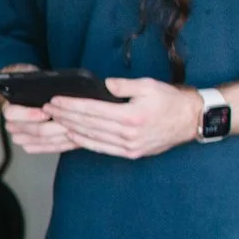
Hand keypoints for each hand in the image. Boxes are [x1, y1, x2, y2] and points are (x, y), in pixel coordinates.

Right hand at [0, 66, 74, 155]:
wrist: (31, 95)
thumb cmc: (33, 87)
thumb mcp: (33, 81)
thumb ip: (37, 86)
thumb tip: (51, 90)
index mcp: (9, 108)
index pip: (12, 114)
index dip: (30, 114)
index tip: (45, 113)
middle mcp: (12, 125)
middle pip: (33, 131)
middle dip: (54, 127)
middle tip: (69, 123)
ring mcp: (21, 137)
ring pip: (42, 141)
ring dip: (61, 138)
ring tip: (76, 131)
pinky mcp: (30, 145)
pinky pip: (45, 148)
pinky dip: (61, 145)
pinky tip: (73, 140)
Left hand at [45, 76, 200, 159]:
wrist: (191, 120)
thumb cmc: (171, 100)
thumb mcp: (148, 85)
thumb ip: (123, 85)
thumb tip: (104, 84)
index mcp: (130, 117)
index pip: (91, 110)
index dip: (70, 105)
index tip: (54, 100)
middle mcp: (127, 135)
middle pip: (87, 125)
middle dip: (64, 116)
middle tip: (47, 109)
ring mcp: (128, 147)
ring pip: (91, 138)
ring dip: (70, 129)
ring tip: (54, 120)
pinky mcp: (131, 153)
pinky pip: (102, 148)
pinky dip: (85, 142)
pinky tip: (73, 136)